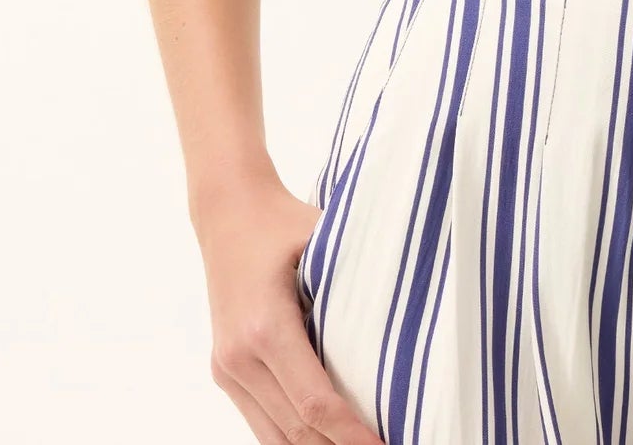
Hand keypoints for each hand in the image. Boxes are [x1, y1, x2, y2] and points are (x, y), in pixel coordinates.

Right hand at [193, 174, 384, 443]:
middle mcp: (240, 357)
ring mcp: (227, 368)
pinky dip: (293, 438)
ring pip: (275, 438)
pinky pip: (261, 422)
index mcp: (265, 328)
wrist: (227, 211)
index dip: (352, 436)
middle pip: (297, 431)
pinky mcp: (224, 371)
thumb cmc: (282, 222)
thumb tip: (408, 309)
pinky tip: (326, 438)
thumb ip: (356, 281)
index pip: (315, 404)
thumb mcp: (322, 241)